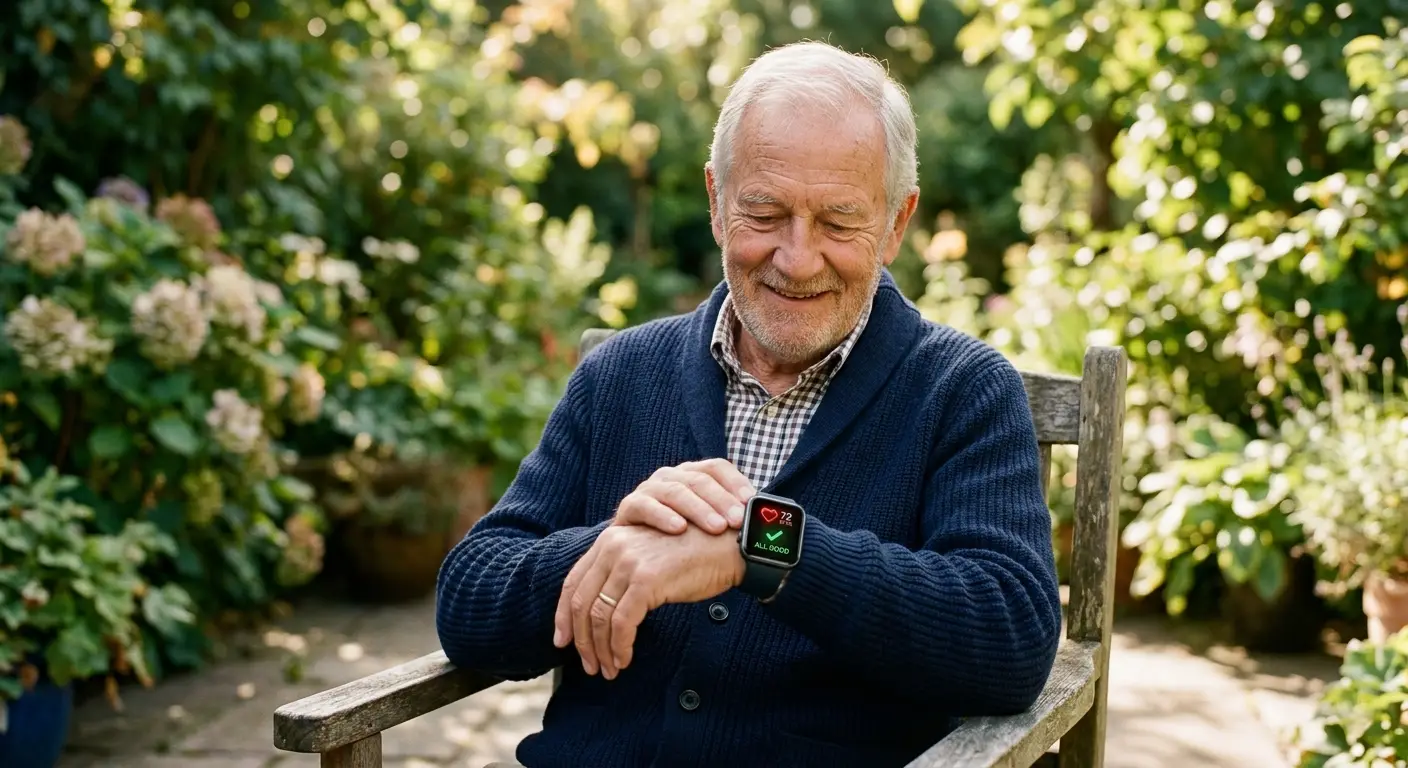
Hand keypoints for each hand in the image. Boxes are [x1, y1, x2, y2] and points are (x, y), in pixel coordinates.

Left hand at [553, 522, 743, 678]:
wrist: (730, 545)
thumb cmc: (697, 554)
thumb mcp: (651, 559)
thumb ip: (624, 575)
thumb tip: (602, 611)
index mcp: (611, 539)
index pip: (573, 582)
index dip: (564, 616)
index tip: (563, 641)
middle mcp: (614, 546)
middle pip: (581, 602)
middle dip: (582, 640)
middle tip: (589, 665)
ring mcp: (629, 562)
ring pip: (599, 616)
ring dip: (601, 649)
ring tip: (609, 669)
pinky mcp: (646, 579)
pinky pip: (622, 622)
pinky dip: (620, 646)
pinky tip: (625, 659)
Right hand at [611, 459, 755, 535]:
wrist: (637, 554)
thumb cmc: (682, 540)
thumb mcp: (707, 526)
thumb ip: (730, 519)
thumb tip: (765, 522)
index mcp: (693, 475)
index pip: (717, 468)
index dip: (735, 482)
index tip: (751, 501)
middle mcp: (672, 476)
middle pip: (699, 480)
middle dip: (721, 500)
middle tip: (738, 521)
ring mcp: (650, 489)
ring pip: (675, 491)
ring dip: (698, 509)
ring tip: (716, 527)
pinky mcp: (630, 506)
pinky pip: (646, 505)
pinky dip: (662, 516)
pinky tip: (678, 528)